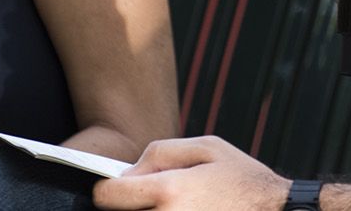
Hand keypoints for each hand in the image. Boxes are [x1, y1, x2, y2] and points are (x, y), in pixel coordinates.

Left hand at [92, 136, 288, 209]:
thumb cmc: (243, 179)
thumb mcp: (207, 146)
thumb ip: (160, 151)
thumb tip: (129, 172)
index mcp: (170, 191)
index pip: (107, 197)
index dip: (107, 189)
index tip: (115, 188)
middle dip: (132, 202)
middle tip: (156, 194)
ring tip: (175, 204)